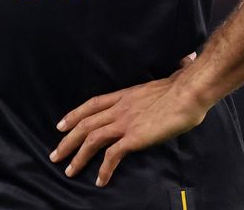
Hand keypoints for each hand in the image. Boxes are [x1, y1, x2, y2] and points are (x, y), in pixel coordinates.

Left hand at [49, 53, 208, 187]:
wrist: (188, 93)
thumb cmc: (183, 86)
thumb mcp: (167, 80)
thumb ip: (167, 76)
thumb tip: (184, 62)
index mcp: (125, 95)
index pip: (92, 104)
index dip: (74, 115)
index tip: (61, 125)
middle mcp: (120, 108)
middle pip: (85, 124)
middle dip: (67, 141)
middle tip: (55, 155)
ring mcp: (125, 122)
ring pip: (92, 139)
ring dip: (78, 157)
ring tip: (69, 171)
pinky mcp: (134, 137)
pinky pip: (112, 155)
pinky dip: (104, 169)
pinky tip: (100, 180)